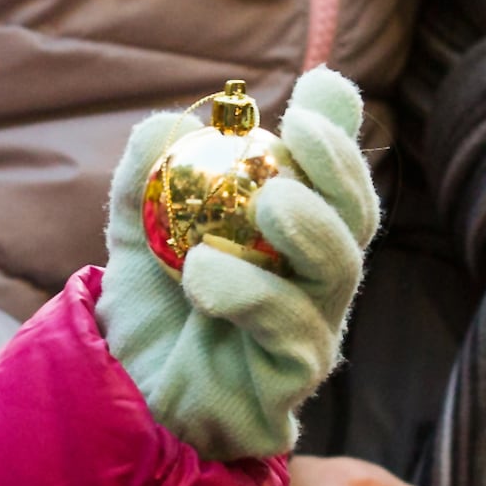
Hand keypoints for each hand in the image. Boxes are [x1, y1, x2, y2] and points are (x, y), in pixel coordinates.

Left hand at [99, 66, 377, 462]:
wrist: (129, 394)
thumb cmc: (152, 309)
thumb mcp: (137, 228)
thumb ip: (147, 173)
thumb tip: (170, 124)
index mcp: (294, 232)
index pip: (334, 174)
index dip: (338, 131)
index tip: (316, 92)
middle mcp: (316, 276)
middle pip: (355, 216)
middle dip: (338, 166)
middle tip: (298, 131)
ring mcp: (312, 327)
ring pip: (340, 269)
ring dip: (310, 226)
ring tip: (267, 203)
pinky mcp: (291, 376)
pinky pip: (291, 330)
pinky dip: (251, 293)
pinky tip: (202, 274)